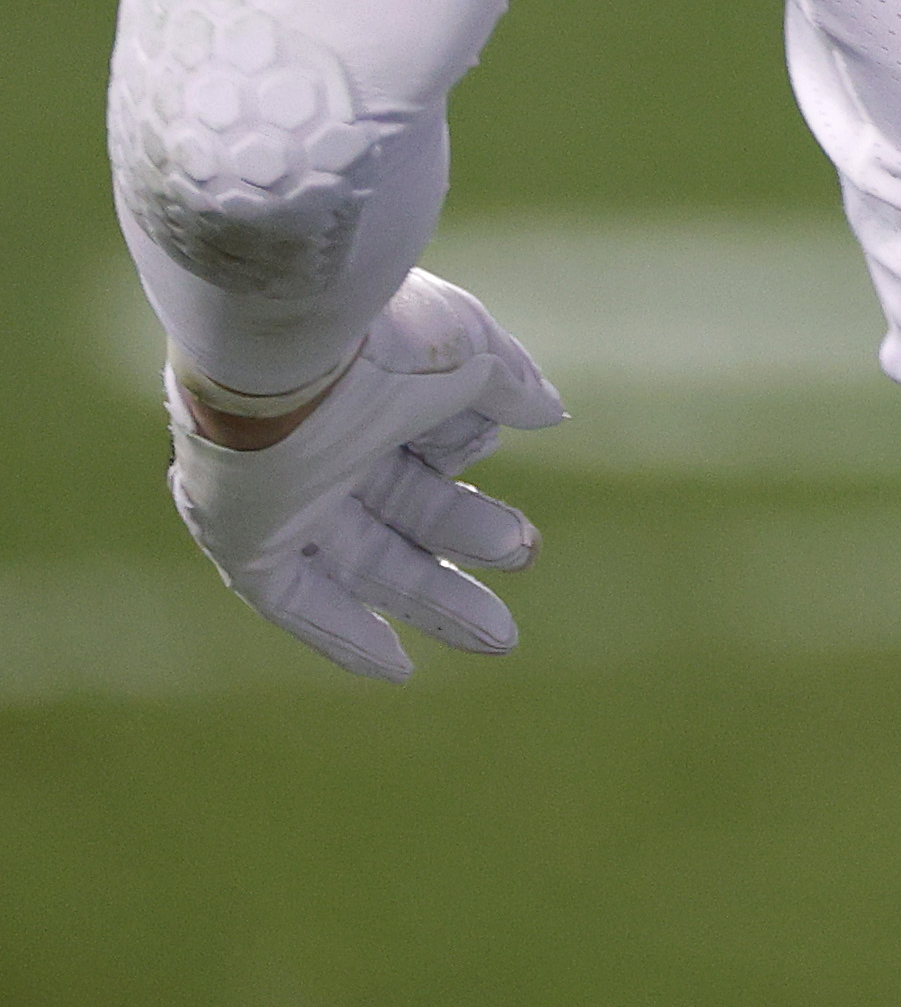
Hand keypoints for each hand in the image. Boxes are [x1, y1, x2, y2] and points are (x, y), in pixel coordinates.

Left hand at [167, 271, 564, 681]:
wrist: (279, 350)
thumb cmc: (378, 337)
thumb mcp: (469, 348)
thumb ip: (507, 381)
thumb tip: (548, 412)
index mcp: (375, 390)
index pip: (432, 441)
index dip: (468, 455)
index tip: (497, 465)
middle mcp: (328, 443)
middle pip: (405, 510)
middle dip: (470, 538)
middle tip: (525, 558)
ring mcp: (284, 495)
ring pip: (363, 562)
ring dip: (431, 598)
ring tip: (501, 637)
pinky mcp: (246, 538)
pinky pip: (292, 600)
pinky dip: (342, 633)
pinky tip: (398, 670)